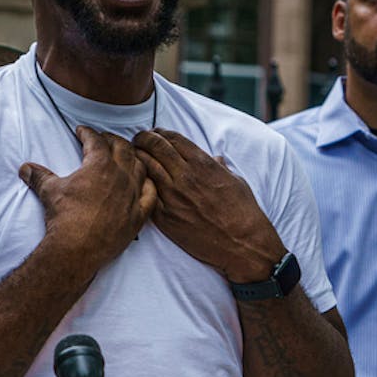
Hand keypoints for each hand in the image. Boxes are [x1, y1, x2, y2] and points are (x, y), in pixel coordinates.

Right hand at [20, 126, 157, 268]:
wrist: (76, 249)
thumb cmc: (63, 217)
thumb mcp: (49, 191)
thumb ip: (39, 176)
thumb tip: (25, 168)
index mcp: (100, 165)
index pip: (96, 141)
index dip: (88, 133)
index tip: (82, 131)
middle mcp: (121, 176)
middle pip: (123, 149)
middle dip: (112, 140)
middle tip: (103, 139)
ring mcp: (132, 195)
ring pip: (140, 168)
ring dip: (133, 159)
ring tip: (125, 157)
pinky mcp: (138, 215)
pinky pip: (150, 194)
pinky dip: (148, 185)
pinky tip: (143, 182)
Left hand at [131, 130, 282, 281]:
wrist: (241, 243)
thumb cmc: (243, 212)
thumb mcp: (236, 181)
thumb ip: (220, 168)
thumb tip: (214, 159)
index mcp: (203, 165)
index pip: (173, 139)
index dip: (160, 133)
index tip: (154, 133)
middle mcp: (185, 177)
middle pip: (155, 148)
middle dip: (144, 139)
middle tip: (138, 139)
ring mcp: (172, 197)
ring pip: (146, 168)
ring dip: (138, 158)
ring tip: (134, 155)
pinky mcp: (164, 217)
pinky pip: (146, 194)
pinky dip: (141, 183)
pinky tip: (138, 180)